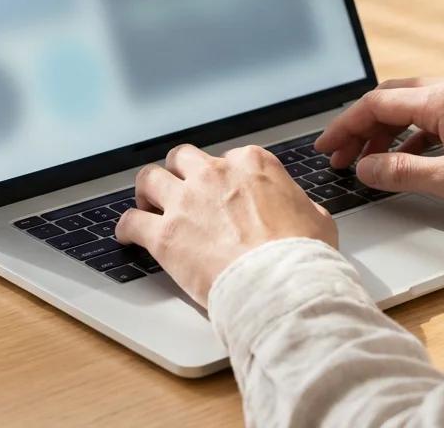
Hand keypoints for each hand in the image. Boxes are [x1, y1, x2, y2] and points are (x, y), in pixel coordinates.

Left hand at [114, 144, 336, 306]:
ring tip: (147, 206)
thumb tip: (300, 212)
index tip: (221, 193)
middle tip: (180, 191)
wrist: (281, 283)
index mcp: (253, 165)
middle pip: (183, 159)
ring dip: (147, 192)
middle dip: (179, 173)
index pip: (228, 159)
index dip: (223, 178)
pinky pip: (131, 221)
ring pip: (149, 179)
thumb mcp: (316, 218)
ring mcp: (186, 202)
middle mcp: (215, 174)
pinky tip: (127, 236)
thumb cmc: (301, 254)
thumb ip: (299, 206)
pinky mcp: (165, 234)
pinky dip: (126, 228)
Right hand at [315, 76, 443, 215]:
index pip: (376, 104)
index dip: (344, 127)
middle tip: (342, 155)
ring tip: (370, 160)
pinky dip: (412, 130)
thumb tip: (365, 168)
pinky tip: (409, 155)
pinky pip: (435, 110)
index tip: (327, 148)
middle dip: (360, 126)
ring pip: (412, 103)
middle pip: (390, 98)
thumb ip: (402, 172)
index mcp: (443, 99)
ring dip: (385, 129)